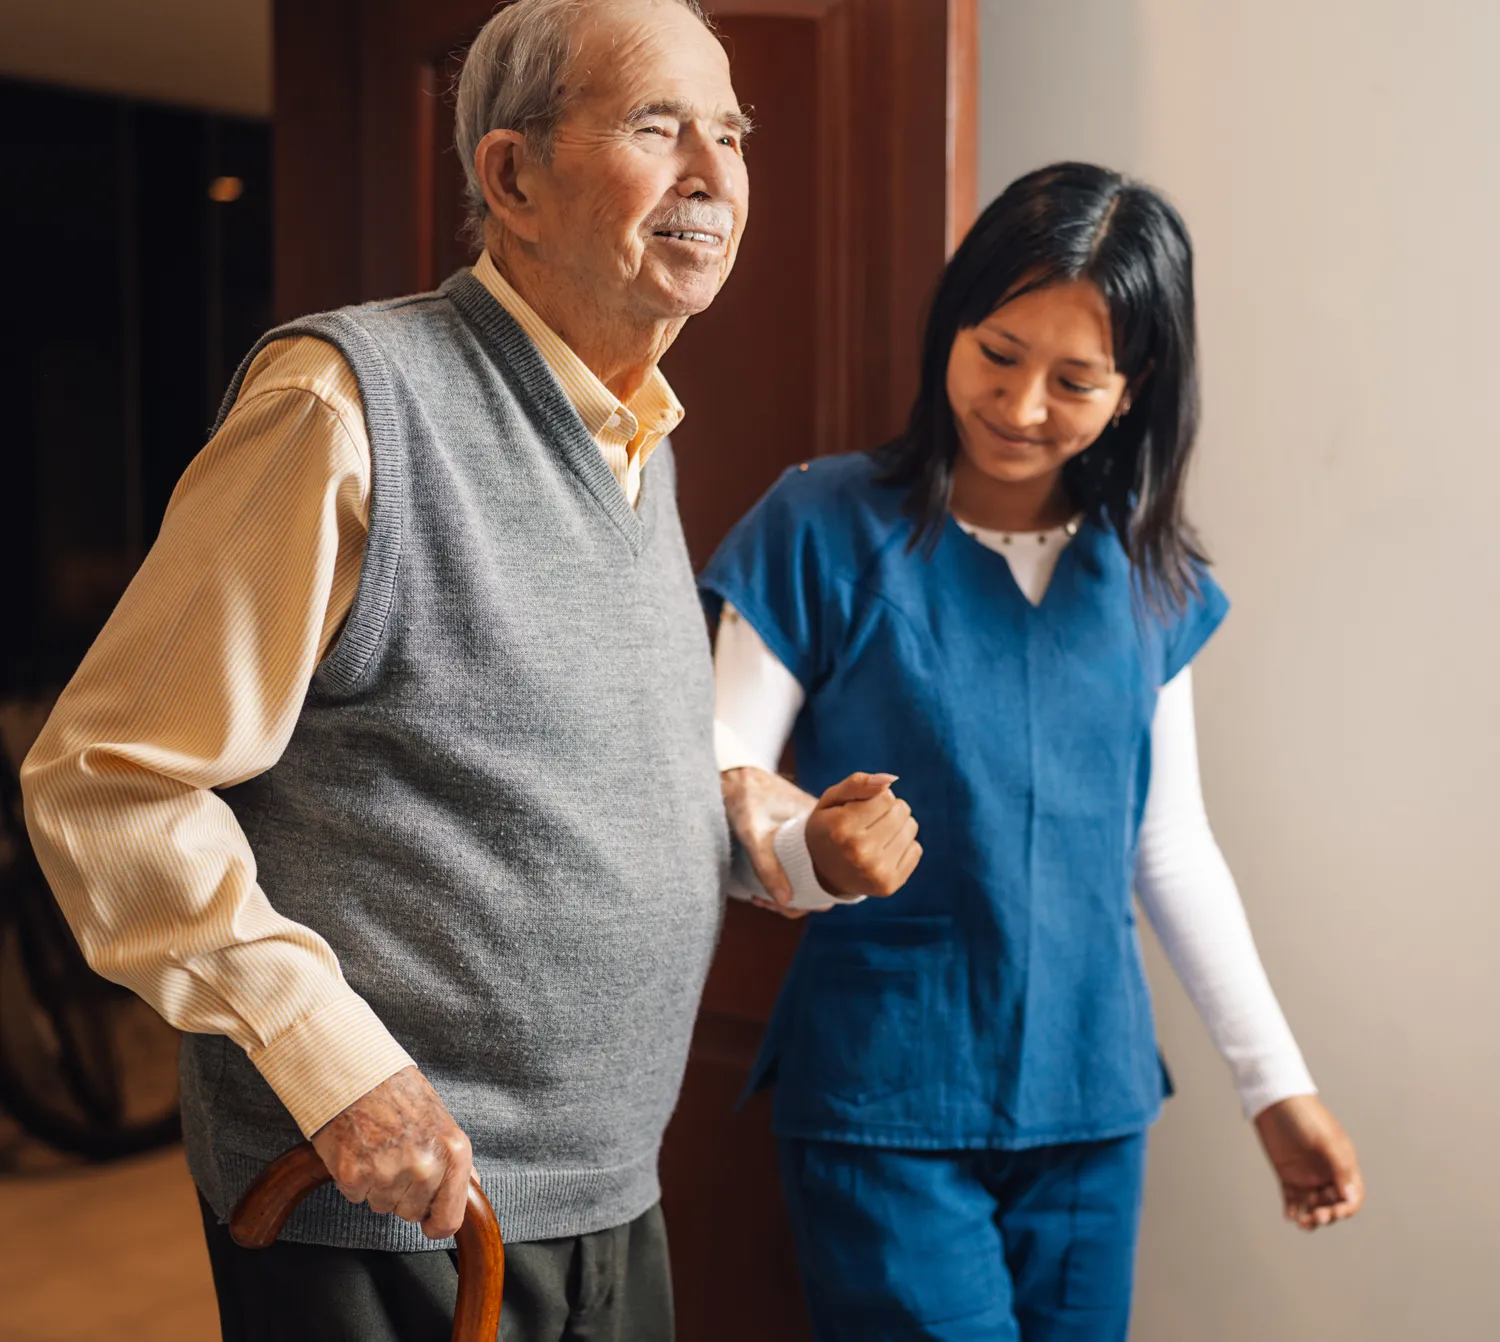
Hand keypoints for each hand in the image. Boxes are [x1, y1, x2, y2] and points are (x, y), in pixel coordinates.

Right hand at [311, 1065, 473, 1239]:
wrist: (356, 1072)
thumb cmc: (399, 1092)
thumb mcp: (441, 1121)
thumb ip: (455, 1161)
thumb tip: (471, 1189)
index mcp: (453, 1152)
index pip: (449, 1219)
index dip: (436, 1222)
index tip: (429, 1220)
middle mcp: (424, 1166)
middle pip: (411, 1213)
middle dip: (403, 1193)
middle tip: (395, 1156)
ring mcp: (388, 1172)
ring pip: (383, 1206)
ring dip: (378, 1186)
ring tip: (377, 1148)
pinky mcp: (354, 1175)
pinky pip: (356, 1196)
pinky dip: (354, 1179)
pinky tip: (358, 1150)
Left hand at [721, 765, 817, 917]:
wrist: (733, 774)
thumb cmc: (746, 799)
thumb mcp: (754, 835)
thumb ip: (768, 867)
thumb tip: (786, 901)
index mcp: (828, 826)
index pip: (837, 874)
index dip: (817, 898)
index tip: (788, 904)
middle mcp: (825, 831)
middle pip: (823, 879)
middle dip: (797, 900)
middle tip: (766, 903)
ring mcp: (812, 834)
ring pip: (810, 874)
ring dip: (788, 893)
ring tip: (760, 898)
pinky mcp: (797, 836)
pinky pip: (800, 865)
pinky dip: (783, 880)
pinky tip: (760, 888)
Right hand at [805, 772, 921, 896]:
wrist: (823, 873)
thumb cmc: (830, 828)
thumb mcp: (832, 800)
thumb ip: (857, 783)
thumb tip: (891, 779)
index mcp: (841, 827)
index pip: (886, 796)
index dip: (876, 797)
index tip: (861, 808)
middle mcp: (858, 851)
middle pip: (901, 811)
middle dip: (889, 810)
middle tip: (870, 822)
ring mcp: (875, 871)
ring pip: (911, 828)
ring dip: (898, 827)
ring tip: (877, 836)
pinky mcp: (889, 885)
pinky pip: (916, 850)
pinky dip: (903, 847)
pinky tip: (883, 853)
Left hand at [1253, 1094, 1363, 1230]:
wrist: (1274, 1100)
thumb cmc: (1305, 1116)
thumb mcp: (1326, 1141)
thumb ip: (1340, 1168)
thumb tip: (1351, 1197)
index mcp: (1342, 1164)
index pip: (1352, 1195)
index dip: (1347, 1208)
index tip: (1336, 1212)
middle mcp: (1327, 1173)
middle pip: (1333, 1204)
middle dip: (1328, 1215)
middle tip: (1316, 1217)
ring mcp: (1307, 1175)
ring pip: (1314, 1205)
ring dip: (1311, 1217)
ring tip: (1302, 1222)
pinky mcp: (1287, 1175)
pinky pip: (1293, 1199)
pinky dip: (1293, 1210)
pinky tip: (1290, 1215)